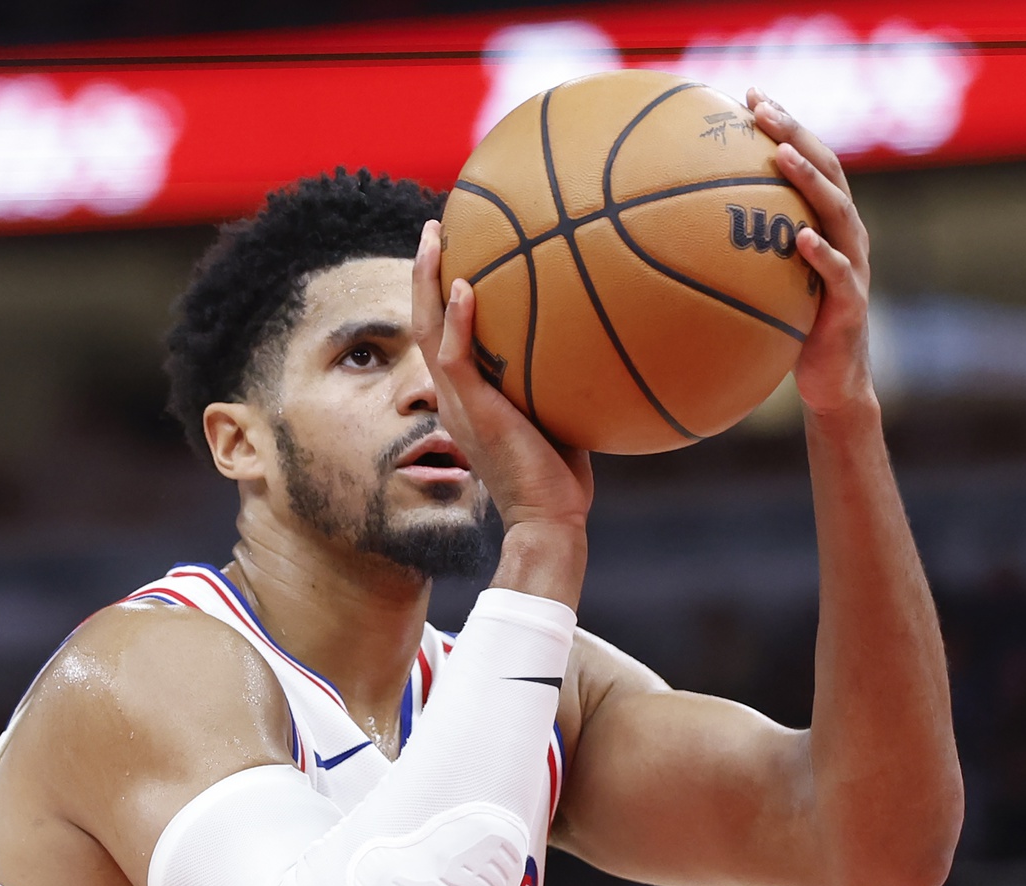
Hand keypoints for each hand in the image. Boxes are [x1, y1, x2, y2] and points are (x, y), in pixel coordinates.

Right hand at [412, 219, 592, 535]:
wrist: (549, 518)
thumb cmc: (562, 477)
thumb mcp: (561, 413)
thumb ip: (562, 375)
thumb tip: (600, 336)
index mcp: (469, 395)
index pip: (446, 334)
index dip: (444, 291)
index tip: (459, 250)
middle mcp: (453, 394)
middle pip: (426, 320)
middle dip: (426, 270)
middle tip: (435, 225)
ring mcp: (458, 402)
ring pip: (428, 330)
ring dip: (427, 280)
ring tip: (434, 235)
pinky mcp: (471, 412)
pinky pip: (455, 357)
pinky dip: (457, 320)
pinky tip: (465, 285)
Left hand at [749, 89, 875, 418]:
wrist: (833, 384)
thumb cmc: (791, 328)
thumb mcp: (764, 282)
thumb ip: (739, 251)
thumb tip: (671, 232)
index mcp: (827, 222)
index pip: (810, 159)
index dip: (785, 123)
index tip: (750, 92)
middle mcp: (845, 234)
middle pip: (827, 169)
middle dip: (795, 132)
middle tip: (762, 106)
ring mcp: (854, 266)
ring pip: (838, 212)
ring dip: (809, 180)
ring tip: (781, 154)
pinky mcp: (851, 305)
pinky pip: (838, 274)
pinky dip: (822, 254)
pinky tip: (800, 239)